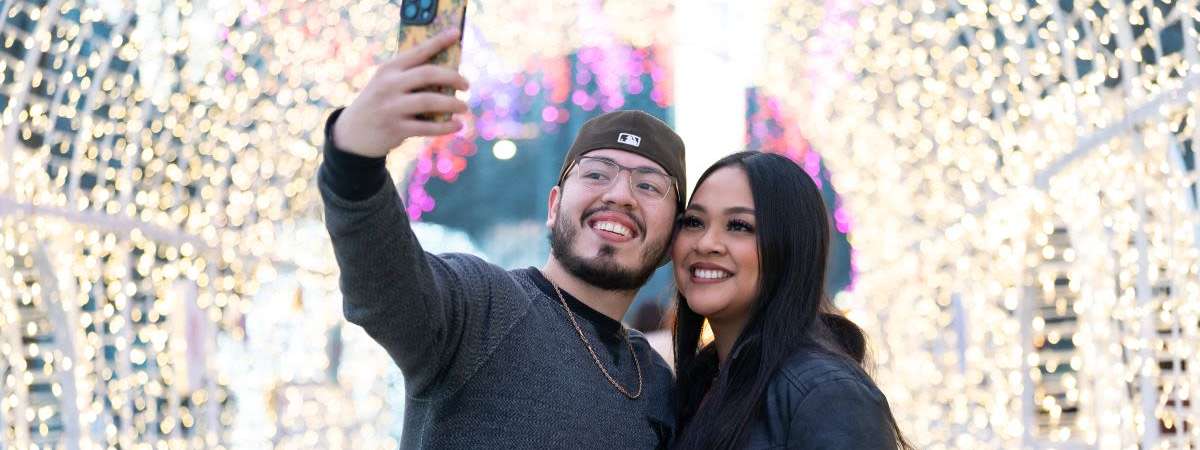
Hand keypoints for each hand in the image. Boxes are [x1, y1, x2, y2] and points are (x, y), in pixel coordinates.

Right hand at [333, 31, 469, 157]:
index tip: (455, 34)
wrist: (353, 133)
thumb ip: (409, 77)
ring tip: (464, 107)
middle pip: (428, 74)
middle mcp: (389, 85)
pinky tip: (456, 125)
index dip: (438, 42)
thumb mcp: (386, 83)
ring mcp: (391, 107)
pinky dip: (446, 126)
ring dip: (453, 104)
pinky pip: (427, 127)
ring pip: (430, 101)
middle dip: (453, 77)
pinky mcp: (396, 129)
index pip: (418, 51)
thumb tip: (449, 75)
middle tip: (466, 85)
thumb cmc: (380, 103)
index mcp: (389, 69)